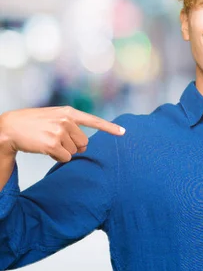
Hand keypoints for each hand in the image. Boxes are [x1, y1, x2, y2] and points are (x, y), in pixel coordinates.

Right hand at [0, 106, 124, 162]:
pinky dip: (57, 157)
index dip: (109, 128)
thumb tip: (84, 147)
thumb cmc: (32, 124)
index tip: (123, 132)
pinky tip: (45, 149)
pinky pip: (64, 158)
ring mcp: (59, 132)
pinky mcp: (52, 144)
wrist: (9, 127)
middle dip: (73, 147)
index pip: (93, 120)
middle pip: (84, 143)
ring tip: (48, 142)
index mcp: (68, 112)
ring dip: (63, 152)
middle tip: (57, 142)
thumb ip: (70, 126)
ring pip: (74, 151)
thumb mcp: (53, 117)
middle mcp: (66, 120)